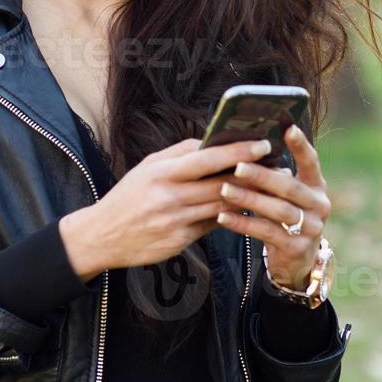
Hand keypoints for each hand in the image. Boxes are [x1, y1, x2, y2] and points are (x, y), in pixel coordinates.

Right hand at [60, 136, 277, 280]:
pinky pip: (212, 226)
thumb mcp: (146, 167)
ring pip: (222, 207)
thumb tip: (212, 139)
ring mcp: (175, 222)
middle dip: (253, 175)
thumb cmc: (128, 196)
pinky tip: (245, 209)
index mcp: (161, 173)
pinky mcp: (180, 242)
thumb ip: (179, 153)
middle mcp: (169, 197)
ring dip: (248, 197)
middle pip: (221, 184)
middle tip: (279, 168)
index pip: (207, 158)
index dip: (238, 151)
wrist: (102, 236)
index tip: (263, 144)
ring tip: (270, 188)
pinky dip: (229, 216)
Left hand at [215, 124, 331, 290]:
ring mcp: (311, 228)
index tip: (288, 127)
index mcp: (316, 186)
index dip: (300, 144)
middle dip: (262, 175)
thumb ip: (275, 177)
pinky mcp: (297, 248)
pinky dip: (243, 223)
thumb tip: (245, 149)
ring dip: (249, 199)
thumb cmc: (284, 219)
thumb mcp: (285, 197)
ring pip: (278, 210)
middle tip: (237, 166)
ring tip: (224, 189)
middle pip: (289, 187)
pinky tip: (223, 217)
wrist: (296, 262)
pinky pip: (266, 232)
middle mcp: (319, 205)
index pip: (311, 161)